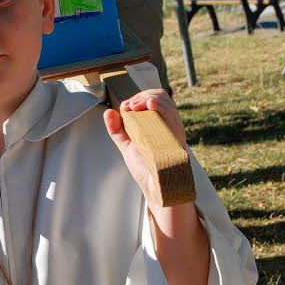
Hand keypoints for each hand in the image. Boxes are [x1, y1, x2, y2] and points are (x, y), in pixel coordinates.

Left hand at [103, 89, 187, 210]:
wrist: (156, 188)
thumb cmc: (145, 169)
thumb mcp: (127, 146)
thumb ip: (117, 130)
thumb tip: (108, 112)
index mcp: (159, 124)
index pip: (153, 99)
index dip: (139, 97)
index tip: (126, 107)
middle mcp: (168, 124)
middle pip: (160, 96)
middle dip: (141, 96)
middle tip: (129, 107)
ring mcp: (173, 129)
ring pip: (165, 101)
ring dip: (147, 98)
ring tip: (135, 107)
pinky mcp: (176, 135)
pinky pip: (171, 114)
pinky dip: (160, 106)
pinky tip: (149, 105)